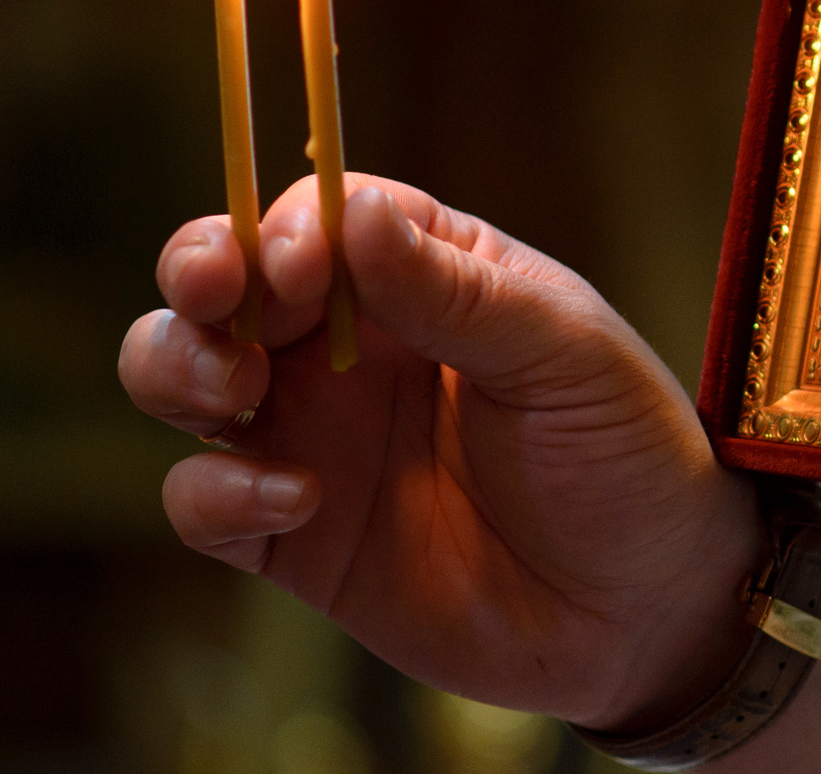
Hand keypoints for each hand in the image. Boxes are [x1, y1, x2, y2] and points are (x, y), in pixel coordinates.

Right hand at [118, 176, 758, 729]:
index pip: (325, 216)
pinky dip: (214, 491)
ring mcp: (312, 436)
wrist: (644, 607)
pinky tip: (293, 498)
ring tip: (237, 390)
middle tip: (215, 296)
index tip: (305, 265)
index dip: (294, 227)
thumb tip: (355, 214)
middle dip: (199, 271)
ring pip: (181, 374)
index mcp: (425, 276)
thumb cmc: (624, 453)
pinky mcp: (290, 535)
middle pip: (226, 279)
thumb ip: (457, 291)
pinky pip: (200, 499)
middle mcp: (349, 346)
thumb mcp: (564, 354)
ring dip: (176, 366)